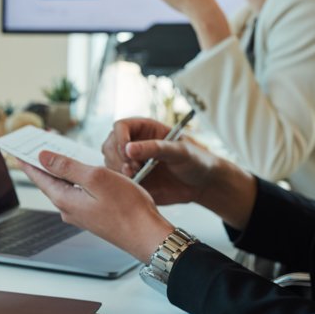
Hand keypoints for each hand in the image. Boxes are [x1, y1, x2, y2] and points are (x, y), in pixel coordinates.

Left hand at [19, 151, 173, 262]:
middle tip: (34, 146)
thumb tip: (42, 158)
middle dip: (43, 163)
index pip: (38, 176)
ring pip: (64, 187)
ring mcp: (81, 214)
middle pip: (49, 181)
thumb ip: (67, 167)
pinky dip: (75, 179)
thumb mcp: (95, 178)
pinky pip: (78, 193)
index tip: (15, 151)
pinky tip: (80, 172)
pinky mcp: (93, 216)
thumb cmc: (127, 207)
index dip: (27, 161)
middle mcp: (68, 209)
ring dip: (60, 170)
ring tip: (56, 154)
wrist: (148, 236)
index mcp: (64, 199)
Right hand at [101, 117, 256, 228]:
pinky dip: (122, 185)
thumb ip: (155, 148)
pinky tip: (137, 186)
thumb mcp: (180, 150)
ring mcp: (132, 163)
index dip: (120, 138)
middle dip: (118, 158)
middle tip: (134, 168)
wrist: (204, 184)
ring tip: (136, 177)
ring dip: (119, 171)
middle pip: (110, 146)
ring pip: (110, 164)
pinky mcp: (133, 181)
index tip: (128, 152)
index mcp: (145, 129)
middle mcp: (134, 144)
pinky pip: (118, 182)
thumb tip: (129, 149)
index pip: (120, 127)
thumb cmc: (196, 160)